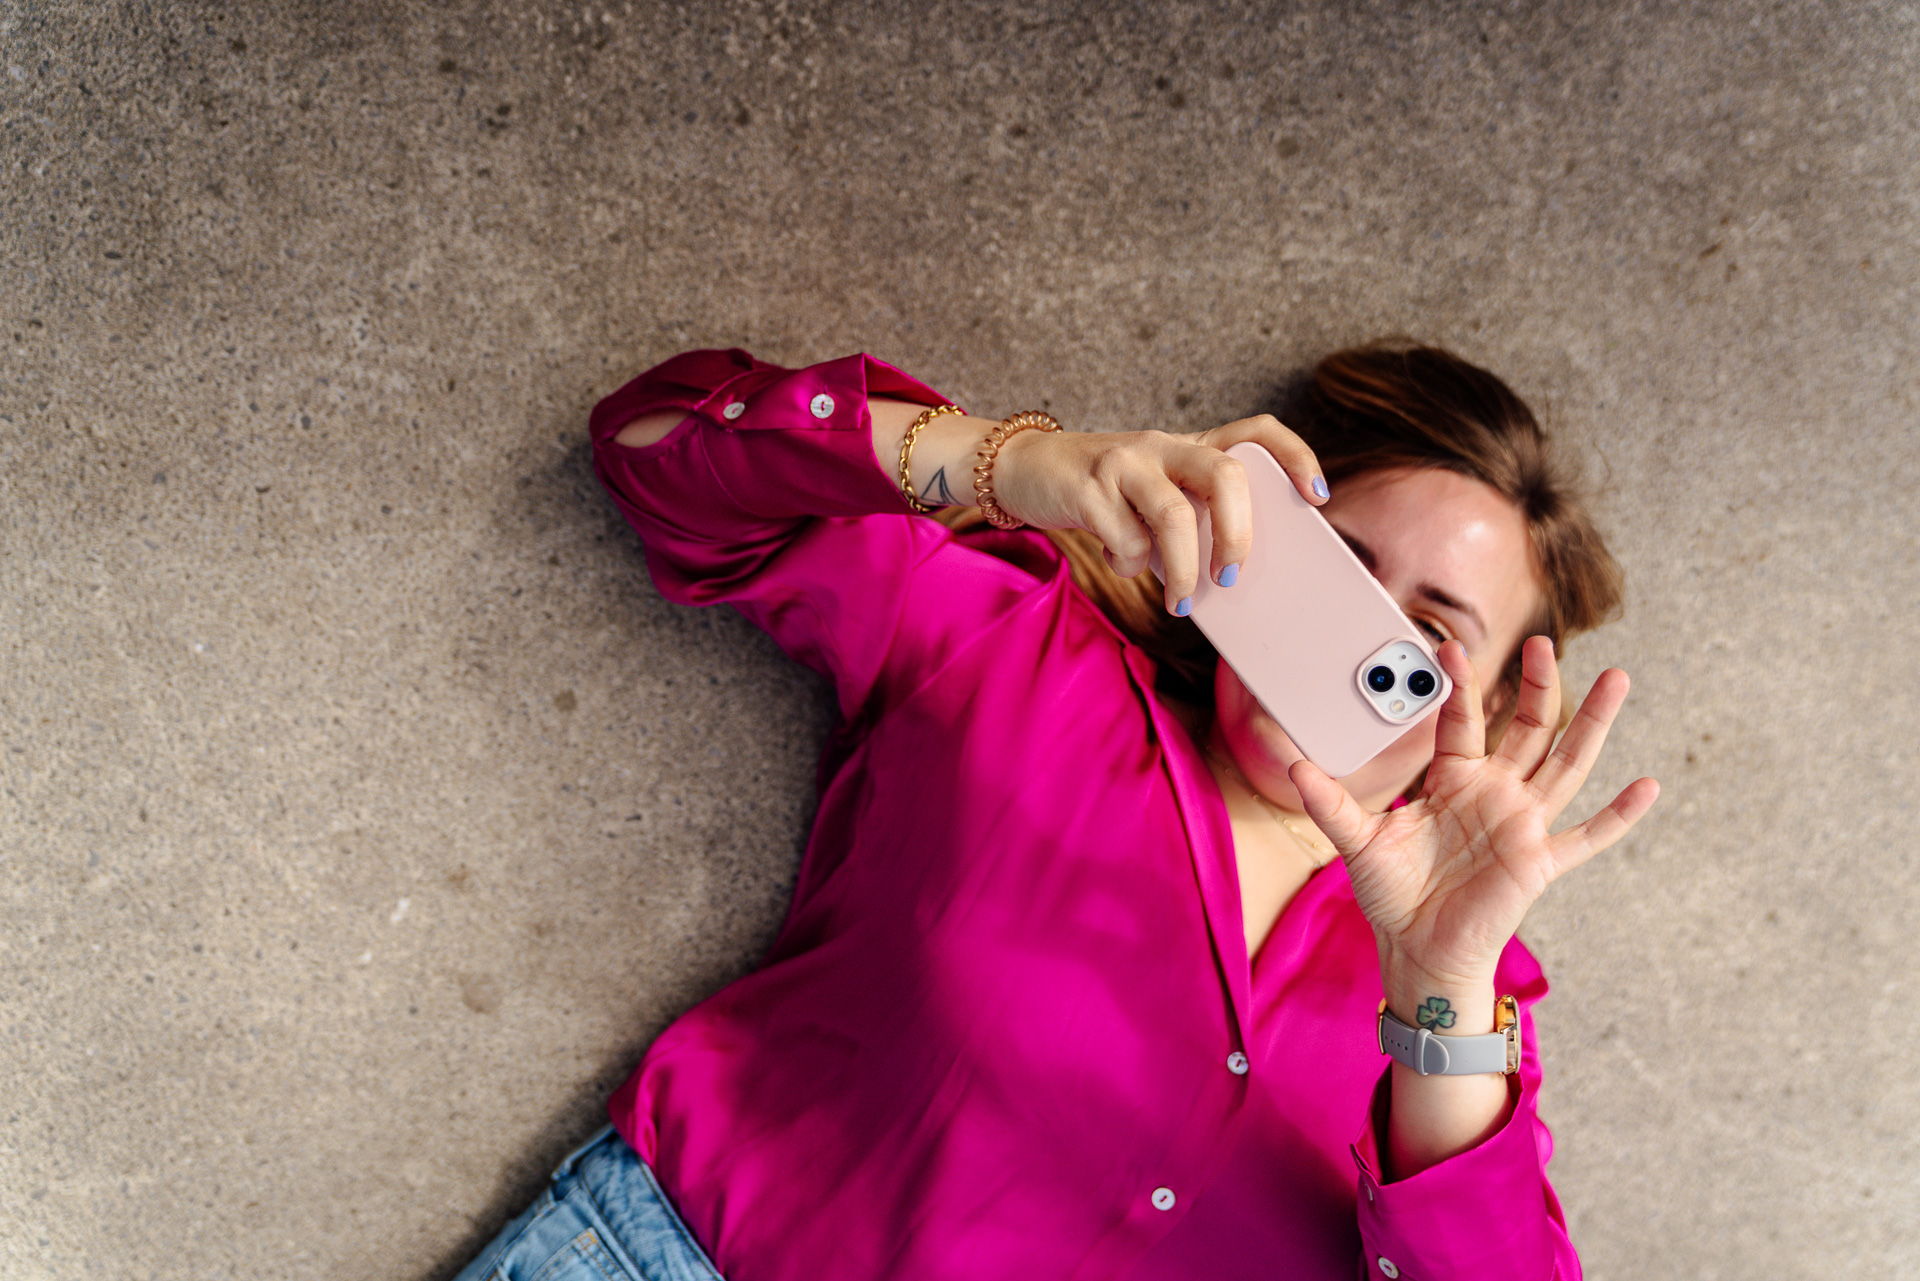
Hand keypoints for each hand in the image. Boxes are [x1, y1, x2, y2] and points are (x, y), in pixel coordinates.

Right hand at [987, 416, 1328, 613]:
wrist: (1024, 469)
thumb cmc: (1104, 494)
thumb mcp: (1154, 495)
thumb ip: (1191, 518)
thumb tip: (1230, 577)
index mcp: (1189, 446)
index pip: (1256, 433)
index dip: (1295, 457)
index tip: (1317, 497)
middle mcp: (1162, 444)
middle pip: (1225, 474)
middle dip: (1238, 534)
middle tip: (1232, 577)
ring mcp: (1124, 461)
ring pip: (1175, 516)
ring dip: (1186, 570)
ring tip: (1183, 602)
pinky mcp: (1087, 487)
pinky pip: (1126, 539)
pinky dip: (1131, 565)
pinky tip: (1122, 563)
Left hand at [1288, 636, 1660, 1023]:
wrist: (1416, 950)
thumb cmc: (1394, 895)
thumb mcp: (1357, 842)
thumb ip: (1332, 803)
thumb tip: (1295, 767)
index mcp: (1455, 781)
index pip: (1463, 722)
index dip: (1460, 687)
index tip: (1449, 649)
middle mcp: (1496, 794)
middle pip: (1527, 728)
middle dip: (1537, 686)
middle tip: (1543, 643)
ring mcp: (1523, 825)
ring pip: (1566, 765)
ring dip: (1592, 724)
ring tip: (1618, 680)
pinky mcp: (1540, 862)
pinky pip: (1588, 837)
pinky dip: (1618, 815)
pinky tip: (1647, 786)